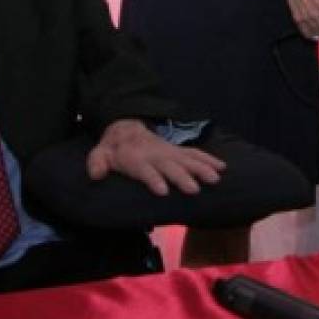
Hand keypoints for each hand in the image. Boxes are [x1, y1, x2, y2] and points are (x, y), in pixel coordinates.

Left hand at [86, 120, 224, 195]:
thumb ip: (97, 162)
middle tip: (194, 189)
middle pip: (170, 167)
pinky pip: (196, 154)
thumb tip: (95, 174)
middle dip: (182, 177)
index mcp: (136, 158)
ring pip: (187, 159)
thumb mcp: (100, 153)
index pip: (145, 170)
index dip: (153, 179)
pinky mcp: (178, 152)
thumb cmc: (114, 149)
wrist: (127, 128)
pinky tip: (222, 167)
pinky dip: (209, 159)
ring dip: (201, 168)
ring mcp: (169, 152)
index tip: (163, 190)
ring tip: (215, 178)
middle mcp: (156, 155)